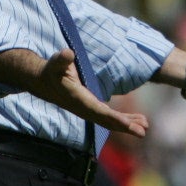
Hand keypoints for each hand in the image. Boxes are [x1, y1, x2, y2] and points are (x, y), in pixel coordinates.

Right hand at [0, 48, 149, 137]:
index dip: (117, 120)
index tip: (131, 126)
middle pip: (108, 121)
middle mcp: (84, 108)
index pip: (101, 113)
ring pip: (109, 120)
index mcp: (79, 100)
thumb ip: (61, 60)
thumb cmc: (50, 71)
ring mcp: (87, 108)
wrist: (40, 80)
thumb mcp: (54, 64)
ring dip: (127, 123)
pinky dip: (122, 118)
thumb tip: (68, 53)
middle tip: (143, 131)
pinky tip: (135, 119)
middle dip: (125, 126)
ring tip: (144, 126)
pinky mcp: (89, 105)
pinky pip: (108, 115)